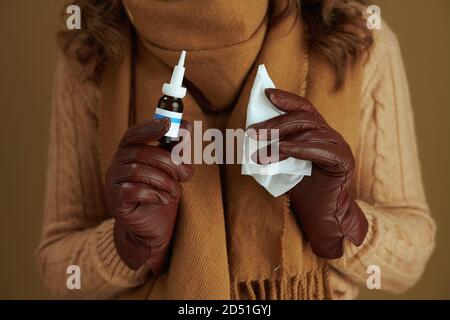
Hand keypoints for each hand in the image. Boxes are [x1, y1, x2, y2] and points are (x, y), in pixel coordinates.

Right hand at [105, 118, 192, 273]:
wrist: (152, 227)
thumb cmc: (160, 192)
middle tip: (187, 174)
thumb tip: (186, 125)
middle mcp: (117, 164)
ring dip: (164, 181)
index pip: (134, 134)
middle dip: (169, 161)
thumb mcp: (171, 169)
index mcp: (129, 152)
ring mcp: (112, 183)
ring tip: (176, 192)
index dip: (150, 127)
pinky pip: (132, 190)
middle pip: (140, 152)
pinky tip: (164, 199)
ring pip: (138, 171)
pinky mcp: (115, 201)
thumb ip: (175, 148)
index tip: (169, 124)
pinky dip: (154, 194)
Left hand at [247, 88, 367, 258]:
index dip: (285, 99)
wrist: (321, 216)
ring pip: (309, 131)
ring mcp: (338, 146)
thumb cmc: (301, 190)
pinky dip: (298, 148)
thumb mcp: (282, 163)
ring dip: (279, 140)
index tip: (265, 93)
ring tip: (258, 152)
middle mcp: (329, 135)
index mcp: (316, 132)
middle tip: (251, 132)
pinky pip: (320, 149)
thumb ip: (273, 147)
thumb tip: (248, 134)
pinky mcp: (343, 161)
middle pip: (303, 117)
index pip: (302, 108)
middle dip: (274, 123)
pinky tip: (282, 151)